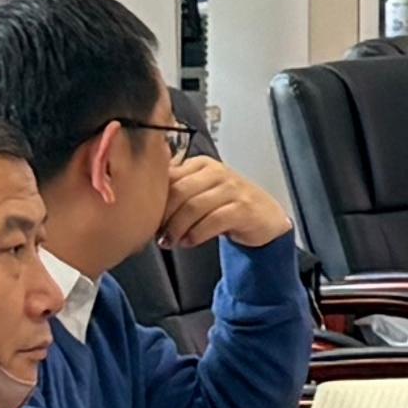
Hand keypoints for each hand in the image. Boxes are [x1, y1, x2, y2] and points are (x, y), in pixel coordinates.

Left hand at [158, 149, 293, 252]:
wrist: (265, 217)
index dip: (154, 201)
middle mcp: (217, 172)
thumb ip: (177, 191)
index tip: (146, 219)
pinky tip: (189, 242)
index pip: (169, 177)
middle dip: (164, 217)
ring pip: (194, 207)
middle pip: (179, 192)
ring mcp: (232, 188)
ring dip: (177, 228)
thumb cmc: (227, 206)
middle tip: (157, 234)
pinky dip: (196, 234)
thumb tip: (142, 202)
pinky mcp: (243, 208)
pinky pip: (213, 220)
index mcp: (201, 164)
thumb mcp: (200, 193)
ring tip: (171, 242)